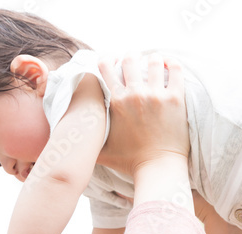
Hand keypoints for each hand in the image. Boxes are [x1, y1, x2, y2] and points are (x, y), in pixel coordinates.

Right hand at [97, 53, 188, 175]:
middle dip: (131, 57)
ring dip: (152, 59)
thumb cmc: (130, 162)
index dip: (109, 60)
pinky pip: (175, 70)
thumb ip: (85, 140)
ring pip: (153, 61)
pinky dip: (171, 63)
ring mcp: (156, 95)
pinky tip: (168, 64)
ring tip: (154, 62)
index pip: (105, 66)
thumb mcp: (101, 150)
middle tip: (135, 61)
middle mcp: (135, 94)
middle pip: (129, 59)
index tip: (115, 62)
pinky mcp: (175, 99)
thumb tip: (66, 138)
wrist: (158, 169)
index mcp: (115, 101)